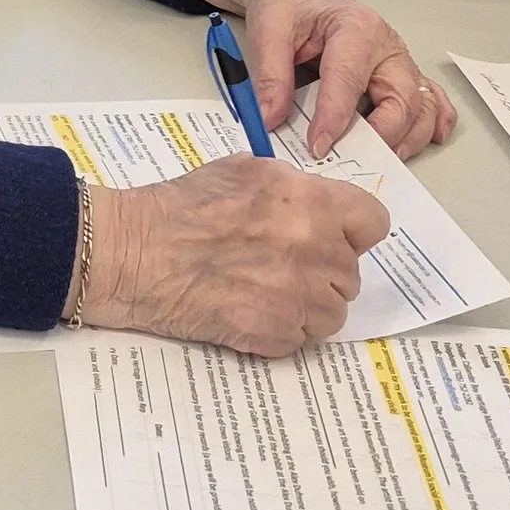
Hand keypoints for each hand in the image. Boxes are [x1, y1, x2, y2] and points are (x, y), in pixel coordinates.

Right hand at [83, 161, 389, 359]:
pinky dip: (280, 331)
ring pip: (332, 313)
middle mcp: (314, 248)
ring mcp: (298, 295)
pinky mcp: (276, 334)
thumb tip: (317, 207)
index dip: (353, 233)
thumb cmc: (180, 207)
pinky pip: (301, 339)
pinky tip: (249, 312)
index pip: (374, 224)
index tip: (336, 238)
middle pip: (350, 274)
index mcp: (310, 202)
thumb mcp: (244, 171)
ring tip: (265, 294)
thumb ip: (293, 189)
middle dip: (322, 272)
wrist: (135, 253)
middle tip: (281, 267)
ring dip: (306, 307)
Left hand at [182, 0, 457, 162]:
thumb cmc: (289, 5)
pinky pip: (429, 100)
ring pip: (421, 105)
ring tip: (384, 162)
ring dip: (409, 137)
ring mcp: (398, 62)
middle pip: (401, 97)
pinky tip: (429, 140)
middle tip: (354, 161)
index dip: (334, 117)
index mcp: (356, 28)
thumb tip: (270, 120)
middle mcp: (387, 46)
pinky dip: (433, 122)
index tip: (317, 147)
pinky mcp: (401, 75)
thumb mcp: (269, 29)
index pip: (349, 80)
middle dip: (382, 135)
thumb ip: (270, 75)